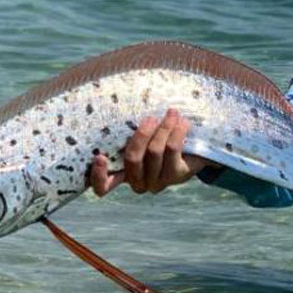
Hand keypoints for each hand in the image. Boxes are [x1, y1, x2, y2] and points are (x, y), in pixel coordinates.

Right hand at [89, 108, 209, 196]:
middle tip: (150, 117)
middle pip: (132, 159)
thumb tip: (118, 105)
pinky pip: (172, 149)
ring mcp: (158, 181)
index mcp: (123, 174)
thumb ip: (127, 132)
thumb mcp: (141, 138)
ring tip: (171, 112)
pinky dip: (177, 131)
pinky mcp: (177, 175)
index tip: (99, 156)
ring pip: (154, 151)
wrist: (194, 151)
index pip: (103, 186)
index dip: (98, 175)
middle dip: (141, 135)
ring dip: (163, 127)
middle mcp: (139, 182)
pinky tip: (183, 122)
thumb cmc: (158, 139)